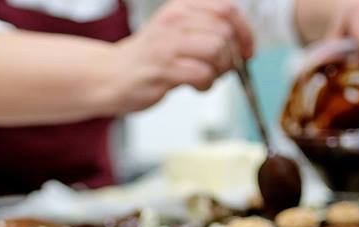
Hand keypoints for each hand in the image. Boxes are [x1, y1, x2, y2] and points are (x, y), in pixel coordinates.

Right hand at [105, 0, 253, 112]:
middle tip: (219, 70)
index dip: (245, 32)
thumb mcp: (178, 31)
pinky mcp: (161, 69)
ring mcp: (166, 44)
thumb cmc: (151, 58)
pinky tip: (196, 86)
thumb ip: (208, 30)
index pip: (228, 9)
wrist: (111, 75)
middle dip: (231, 56)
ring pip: (216, 50)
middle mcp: (174, 20)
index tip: (247, 50)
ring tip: (206, 77)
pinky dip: (206, 84)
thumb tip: (245, 43)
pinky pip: (201, 74)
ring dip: (220, 70)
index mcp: (181, 7)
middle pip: (225, 32)